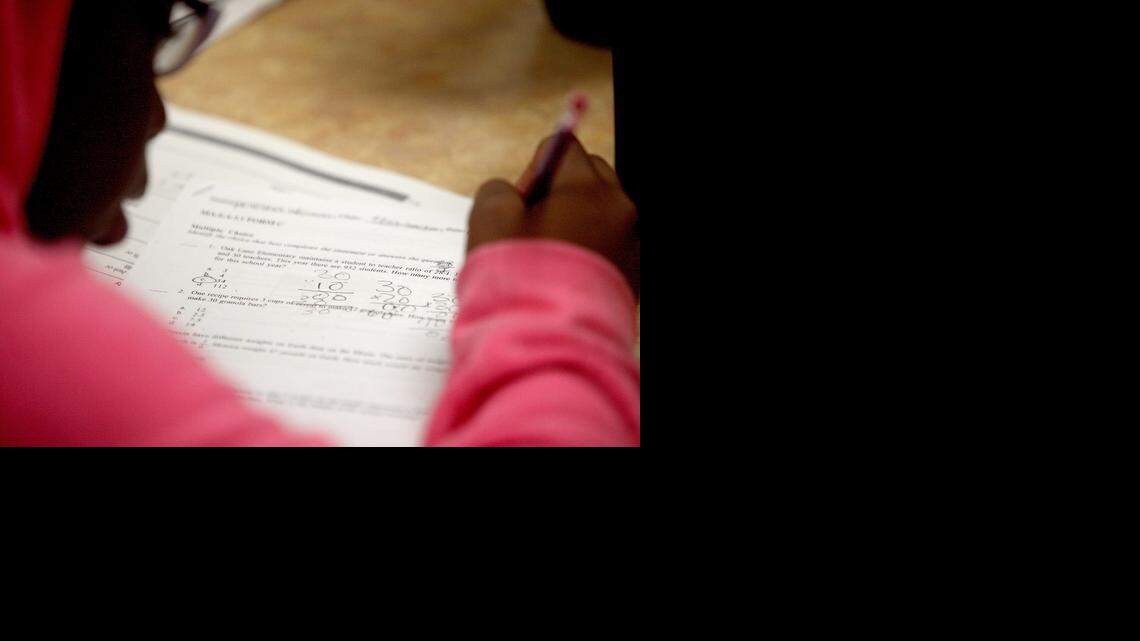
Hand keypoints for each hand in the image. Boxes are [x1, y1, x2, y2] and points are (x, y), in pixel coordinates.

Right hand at [468, 135, 639, 294]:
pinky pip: (611, 246)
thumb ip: (496, 191)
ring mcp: (632, 245)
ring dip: (577, 222)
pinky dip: (590, 252)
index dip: (532, 172)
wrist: (550, 345)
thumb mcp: (488, 222)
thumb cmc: (519, 282)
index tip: (519, 207)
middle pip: (590, 176)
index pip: (561, 149)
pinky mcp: (634, 276)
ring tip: (550, 258)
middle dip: (560, 191)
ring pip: (602, 213)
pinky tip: (566, 279)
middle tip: (533, 229)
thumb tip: (511, 194)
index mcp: (587, 189)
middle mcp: (619, 210)